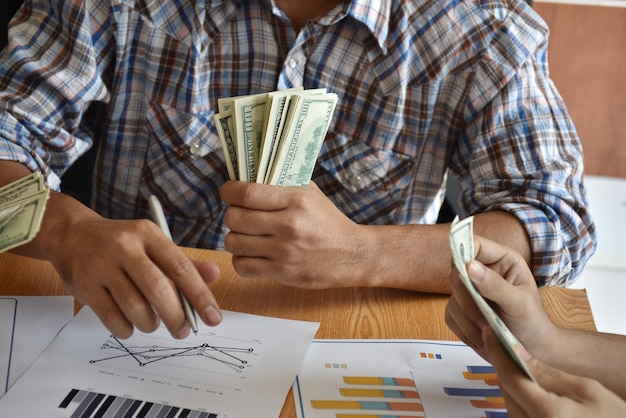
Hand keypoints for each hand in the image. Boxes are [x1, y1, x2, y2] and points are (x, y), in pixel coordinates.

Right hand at [44, 194, 221, 338]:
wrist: (70, 235)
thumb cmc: (121, 243)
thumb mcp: (153, 243)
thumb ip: (183, 262)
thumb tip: (214, 275)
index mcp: (148, 234)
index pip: (181, 267)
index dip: (200, 296)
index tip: (213, 318)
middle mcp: (125, 247)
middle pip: (158, 289)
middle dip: (176, 316)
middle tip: (183, 331)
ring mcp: (102, 266)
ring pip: (135, 307)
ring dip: (150, 324)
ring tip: (153, 323)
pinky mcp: (84, 286)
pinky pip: (113, 319)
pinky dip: (127, 329)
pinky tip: (130, 324)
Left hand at [220, 180, 364, 287]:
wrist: (352, 254)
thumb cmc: (327, 221)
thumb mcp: (311, 194)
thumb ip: (282, 184)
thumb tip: (249, 173)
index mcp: (296, 200)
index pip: (247, 193)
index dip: (229, 191)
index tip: (229, 192)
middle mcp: (289, 225)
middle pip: (234, 218)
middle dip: (232, 215)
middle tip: (240, 215)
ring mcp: (284, 251)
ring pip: (234, 243)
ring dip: (235, 238)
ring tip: (245, 235)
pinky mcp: (282, 272)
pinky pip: (242, 266)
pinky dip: (241, 260)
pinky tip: (251, 254)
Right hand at [445, 236, 556, 359]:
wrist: (533, 349)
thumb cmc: (533, 321)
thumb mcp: (520, 303)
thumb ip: (496, 285)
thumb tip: (468, 266)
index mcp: (501, 260)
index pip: (474, 244)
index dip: (464, 254)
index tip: (463, 273)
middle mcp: (482, 271)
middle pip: (456, 273)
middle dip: (469, 300)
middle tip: (486, 317)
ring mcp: (468, 291)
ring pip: (452, 299)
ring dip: (469, 320)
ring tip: (490, 331)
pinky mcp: (460, 309)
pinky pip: (451, 316)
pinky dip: (465, 330)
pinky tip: (483, 337)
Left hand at [483, 326, 625, 417]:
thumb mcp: (587, 390)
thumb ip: (549, 373)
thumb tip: (519, 352)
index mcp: (545, 414)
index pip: (509, 376)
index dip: (497, 350)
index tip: (490, 331)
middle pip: (505, 389)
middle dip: (504, 364)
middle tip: (503, 341)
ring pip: (509, 400)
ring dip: (512, 381)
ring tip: (519, 361)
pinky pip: (517, 412)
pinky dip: (519, 396)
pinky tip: (529, 384)